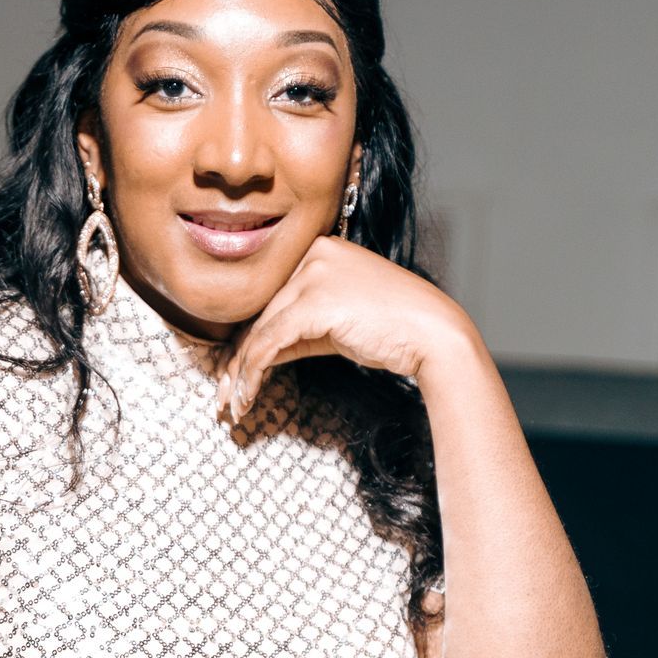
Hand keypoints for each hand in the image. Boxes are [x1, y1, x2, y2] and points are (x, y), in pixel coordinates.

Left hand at [216, 236, 477, 418]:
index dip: (247, 341)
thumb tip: (256, 357)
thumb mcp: (334, 327)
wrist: (434, 334)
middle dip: (237, 362)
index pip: (272, 300)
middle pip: (262, 314)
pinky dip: (253, 372)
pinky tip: (247, 396)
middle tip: (223, 398)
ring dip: (241, 373)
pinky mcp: (315, 300)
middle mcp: (313, 254)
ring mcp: (313, 273)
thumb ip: (295, 333)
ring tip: (233, 406)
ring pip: (261, 329)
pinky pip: (270, 341)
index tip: (231, 375)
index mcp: (319, 251)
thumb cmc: (393, 330)